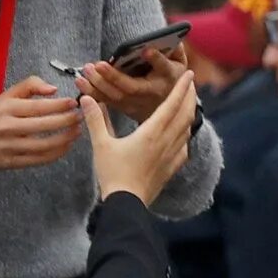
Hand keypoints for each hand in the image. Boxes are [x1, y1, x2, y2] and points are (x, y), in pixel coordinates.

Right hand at [0, 75, 82, 170]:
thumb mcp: (7, 95)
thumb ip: (30, 85)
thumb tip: (53, 89)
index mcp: (6, 108)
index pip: (38, 107)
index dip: (60, 105)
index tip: (74, 103)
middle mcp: (7, 128)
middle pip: (44, 126)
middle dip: (67, 121)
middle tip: (81, 116)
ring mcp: (9, 147)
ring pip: (44, 145)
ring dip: (65, 139)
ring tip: (77, 131)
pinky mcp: (11, 162)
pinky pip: (39, 159)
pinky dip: (56, 153)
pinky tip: (66, 145)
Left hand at [78, 41, 186, 120]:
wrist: (170, 108)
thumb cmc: (172, 78)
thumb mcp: (179, 63)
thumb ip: (174, 50)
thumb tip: (164, 38)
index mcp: (167, 78)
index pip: (163, 67)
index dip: (156, 59)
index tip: (146, 50)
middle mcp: (150, 94)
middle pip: (131, 87)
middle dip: (112, 77)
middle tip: (97, 64)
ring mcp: (136, 104)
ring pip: (115, 97)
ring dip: (97, 86)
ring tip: (84, 73)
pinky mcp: (124, 109)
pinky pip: (106, 102)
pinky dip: (92, 94)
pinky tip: (80, 83)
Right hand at [82, 72, 197, 203]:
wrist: (126, 204)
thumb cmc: (112, 174)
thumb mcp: (101, 145)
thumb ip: (95, 120)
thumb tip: (86, 99)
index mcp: (152, 133)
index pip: (172, 104)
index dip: (182, 87)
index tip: (189, 73)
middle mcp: (167, 141)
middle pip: (185, 113)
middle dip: (190, 96)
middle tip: (192, 82)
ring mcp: (172, 155)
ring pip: (186, 128)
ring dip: (189, 113)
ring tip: (188, 103)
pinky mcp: (172, 167)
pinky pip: (184, 146)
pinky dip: (186, 134)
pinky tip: (182, 133)